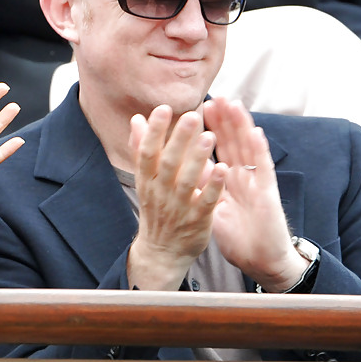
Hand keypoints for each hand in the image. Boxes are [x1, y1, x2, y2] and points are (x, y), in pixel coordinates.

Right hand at [127, 106, 226, 289]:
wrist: (162, 252)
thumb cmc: (156, 210)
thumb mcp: (144, 180)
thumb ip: (141, 149)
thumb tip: (136, 120)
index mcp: (147, 180)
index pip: (147, 152)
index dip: (155, 131)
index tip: (163, 109)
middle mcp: (160, 192)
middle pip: (168, 163)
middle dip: (179, 139)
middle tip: (192, 116)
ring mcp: (179, 207)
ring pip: (187, 180)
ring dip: (198, 159)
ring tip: (210, 136)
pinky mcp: (197, 221)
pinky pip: (205, 201)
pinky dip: (214, 185)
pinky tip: (224, 169)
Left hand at [203, 97, 306, 290]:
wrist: (261, 261)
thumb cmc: (240, 237)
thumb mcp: (214, 210)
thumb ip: (204, 191)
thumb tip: (187, 175)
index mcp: (230, 181)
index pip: (220, 150)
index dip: (211, 131)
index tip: (199, 110)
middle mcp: (244, 177)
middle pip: (233, 143)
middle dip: (224, 120)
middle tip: (214, 97)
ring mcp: (257, 182)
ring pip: (248, 148)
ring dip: (241, 126)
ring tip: (233, 104)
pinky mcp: (267, 193)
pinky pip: (263, 168)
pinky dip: (259, 150)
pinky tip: (255, 132)